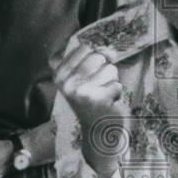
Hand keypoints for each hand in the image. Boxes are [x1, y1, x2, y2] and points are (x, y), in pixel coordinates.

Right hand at [53, 42, 127, 177]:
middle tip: (98, 86)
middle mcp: (67, 83)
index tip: (91, 72)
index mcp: (59, 74)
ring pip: (110, 69)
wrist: (96, 131)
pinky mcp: (98, 99)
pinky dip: (116, 93)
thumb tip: (108, 50)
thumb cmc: (91, 100)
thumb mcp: (81, 78)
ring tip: (103, 95)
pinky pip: (117, 84)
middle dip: (104, 69)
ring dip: (111, 82)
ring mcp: (82, 91)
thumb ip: (92, 57)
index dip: (94, 56)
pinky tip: (108, 103)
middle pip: (97, 56)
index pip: (83, 47)